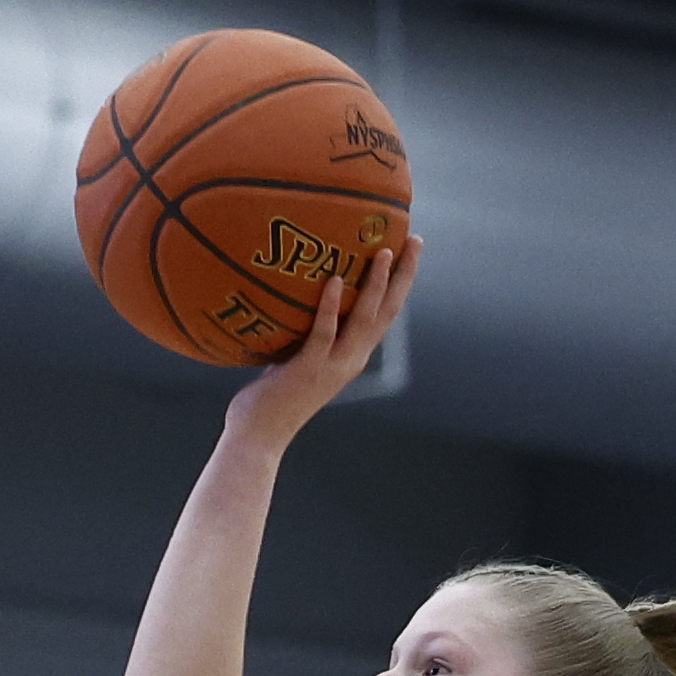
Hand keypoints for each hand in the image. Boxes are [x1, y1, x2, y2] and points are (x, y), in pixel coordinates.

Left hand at [224, 237, 421, 452]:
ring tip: (383, 252)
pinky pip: (323, 333)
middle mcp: (351, 361)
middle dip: (403, 276)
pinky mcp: (308, 369)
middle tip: (415, 241)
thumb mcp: (299, 357)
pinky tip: (333, 279)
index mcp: (353, 357)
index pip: (386, 315)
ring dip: (375, 285)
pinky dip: (330, 306)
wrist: (260, 434)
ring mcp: (332, 366)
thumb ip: (309, 332)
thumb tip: (301, 292)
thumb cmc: (273, 394)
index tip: (411, 250)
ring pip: (363, 321)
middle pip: (386, 313)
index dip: (401, 283)